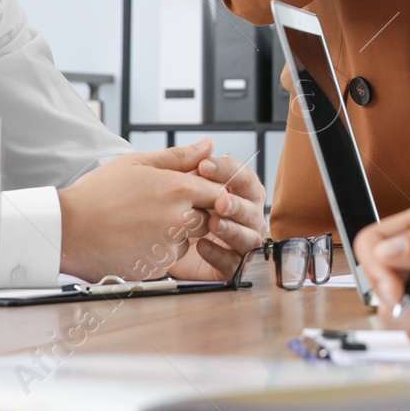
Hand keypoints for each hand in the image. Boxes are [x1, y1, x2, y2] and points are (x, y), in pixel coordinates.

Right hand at [57, 139, 228, 281]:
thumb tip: (210, 145)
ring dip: (175, 234)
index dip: (207, 192)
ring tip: (141, 224)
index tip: (191, 192)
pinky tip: (133, 240)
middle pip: (208, 219)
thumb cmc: (98, 193)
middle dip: (193, 213)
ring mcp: (168, 246)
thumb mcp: (137, 163)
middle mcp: (179, 218)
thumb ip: (179, 156)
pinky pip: (169, 258)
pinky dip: (157, 251)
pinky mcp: (157, 267)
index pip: (217, 192)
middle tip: (158, 208)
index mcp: (178, 189)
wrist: (67, 230)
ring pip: (188, 240)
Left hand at [168, 154, 267, 281]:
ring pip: (248, 236)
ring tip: (213, 223)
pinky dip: (219, 254)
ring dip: (231, 229)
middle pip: (252, 209)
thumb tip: (208, 143)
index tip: (204, 167)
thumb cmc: (176, 210)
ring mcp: (243, 242)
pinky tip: (202, 246)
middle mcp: (248, 216)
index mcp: (241, 193)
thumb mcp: (176, 184)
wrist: (157, 245)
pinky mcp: (233, 267)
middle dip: (236, 204)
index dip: (227, 171)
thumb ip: (190, 163)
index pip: (244, 177)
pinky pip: (233, 263)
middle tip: (218, 200)